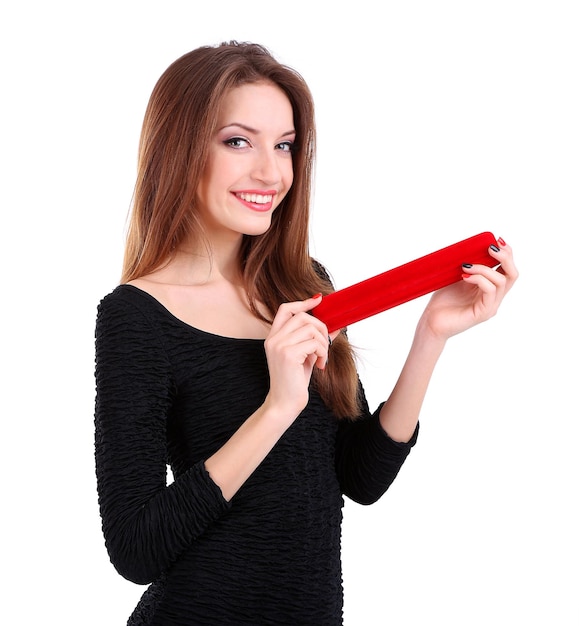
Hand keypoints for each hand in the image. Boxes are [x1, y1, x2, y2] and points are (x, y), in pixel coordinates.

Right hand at [263, 295, 330, 418]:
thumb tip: (334, 327)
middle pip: (302, 316)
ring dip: (323, 343)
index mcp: (273, 337)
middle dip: (320, 327)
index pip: (285, 309)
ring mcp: (279, 346)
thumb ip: (314, 340)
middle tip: (325, 345)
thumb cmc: (294, 381)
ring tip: (322, 358)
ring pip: (310, 328)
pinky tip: (320, 365)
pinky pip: (314, 343)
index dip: (303, 303)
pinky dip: (323, 353)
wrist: (284, 404)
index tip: (319, 300)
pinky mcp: (288, 355)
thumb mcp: (305, 356)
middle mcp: (273, 339)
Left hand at [419, 238, 517, 339]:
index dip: (507, 253)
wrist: (431, 322)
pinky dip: (479, 279)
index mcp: (489, 288)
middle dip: (505, 257)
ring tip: (466, 265)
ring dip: (484, 268)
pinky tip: (464, 276)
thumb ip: (468, 265)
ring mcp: (490, 306)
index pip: (507, 269)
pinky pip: (489, 291)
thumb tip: (472, 245)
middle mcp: (494, 297)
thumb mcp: (456, 277)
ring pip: (501, 281)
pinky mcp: (483, 313)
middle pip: (512, 274)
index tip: (496, 240)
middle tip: (490, 247)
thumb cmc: (442, 301)